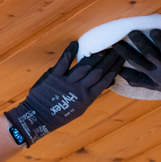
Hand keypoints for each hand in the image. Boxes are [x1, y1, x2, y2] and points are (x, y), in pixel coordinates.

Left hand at [5, 42, 122, 146]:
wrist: (39, 118)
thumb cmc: (60, 113)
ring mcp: (66, 82)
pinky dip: (70, 51)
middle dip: (109, 59)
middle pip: (98, 71)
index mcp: (87, 98)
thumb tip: (106, 82)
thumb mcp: (80, 107)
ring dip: (95, 55)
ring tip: (104, 47)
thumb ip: (91, 93)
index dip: (114, 68)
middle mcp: (79, 90)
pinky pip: (63, 61)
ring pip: (85, 66)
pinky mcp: (54, 76)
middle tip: (117, 48)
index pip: (105, 80)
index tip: (121, 58)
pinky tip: (76, 43)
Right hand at [112, 30, 160, 118]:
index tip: (114, 43)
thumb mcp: (154, 84)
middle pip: (150, 55)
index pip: (137, 62)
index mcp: (154, 72)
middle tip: (133, 32)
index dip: (126, 54)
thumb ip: (138, 78)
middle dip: (142, 44)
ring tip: (155, 31)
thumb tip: (120, 74)